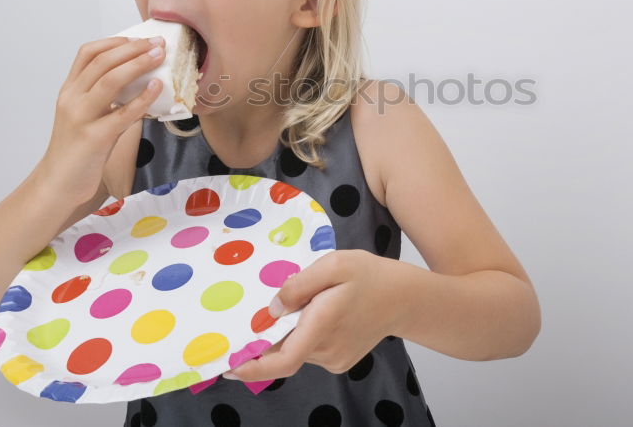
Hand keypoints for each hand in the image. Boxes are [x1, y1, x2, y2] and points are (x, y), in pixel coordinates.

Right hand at [37, 35, 165, 204]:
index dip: (114, 41)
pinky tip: (157, 88)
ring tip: (159, 56)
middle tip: (157, 43)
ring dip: (138, 64)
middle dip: (132, 48)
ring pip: (110, 81)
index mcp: (69, 91)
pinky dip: (142, 98)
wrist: (58, 184)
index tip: (137, 39)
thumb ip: (105, 99)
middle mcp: (72, 99)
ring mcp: (82, 117)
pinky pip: (123, 113)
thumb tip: (140, 81)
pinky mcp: (95, 138)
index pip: (88, 53)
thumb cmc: (77, 151)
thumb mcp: (86, 116)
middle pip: (102, 62)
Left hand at [223, 249, 401, 381]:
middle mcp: (327, 350)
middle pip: (284, 350)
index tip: (228, 366)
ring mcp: (334, 359)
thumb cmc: (369, 276)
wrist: (404, 298)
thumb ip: (299, 284)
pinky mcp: (339, 360)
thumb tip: (271, 309)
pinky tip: (316, 312)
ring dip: (289, 331)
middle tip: (262, 311)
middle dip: (267, 335)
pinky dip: (302, 334)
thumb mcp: (334, 264)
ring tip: (306, 301)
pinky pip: (309, 349)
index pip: (283, 360)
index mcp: (324, 325)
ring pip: (296, 348)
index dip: (253, 368)